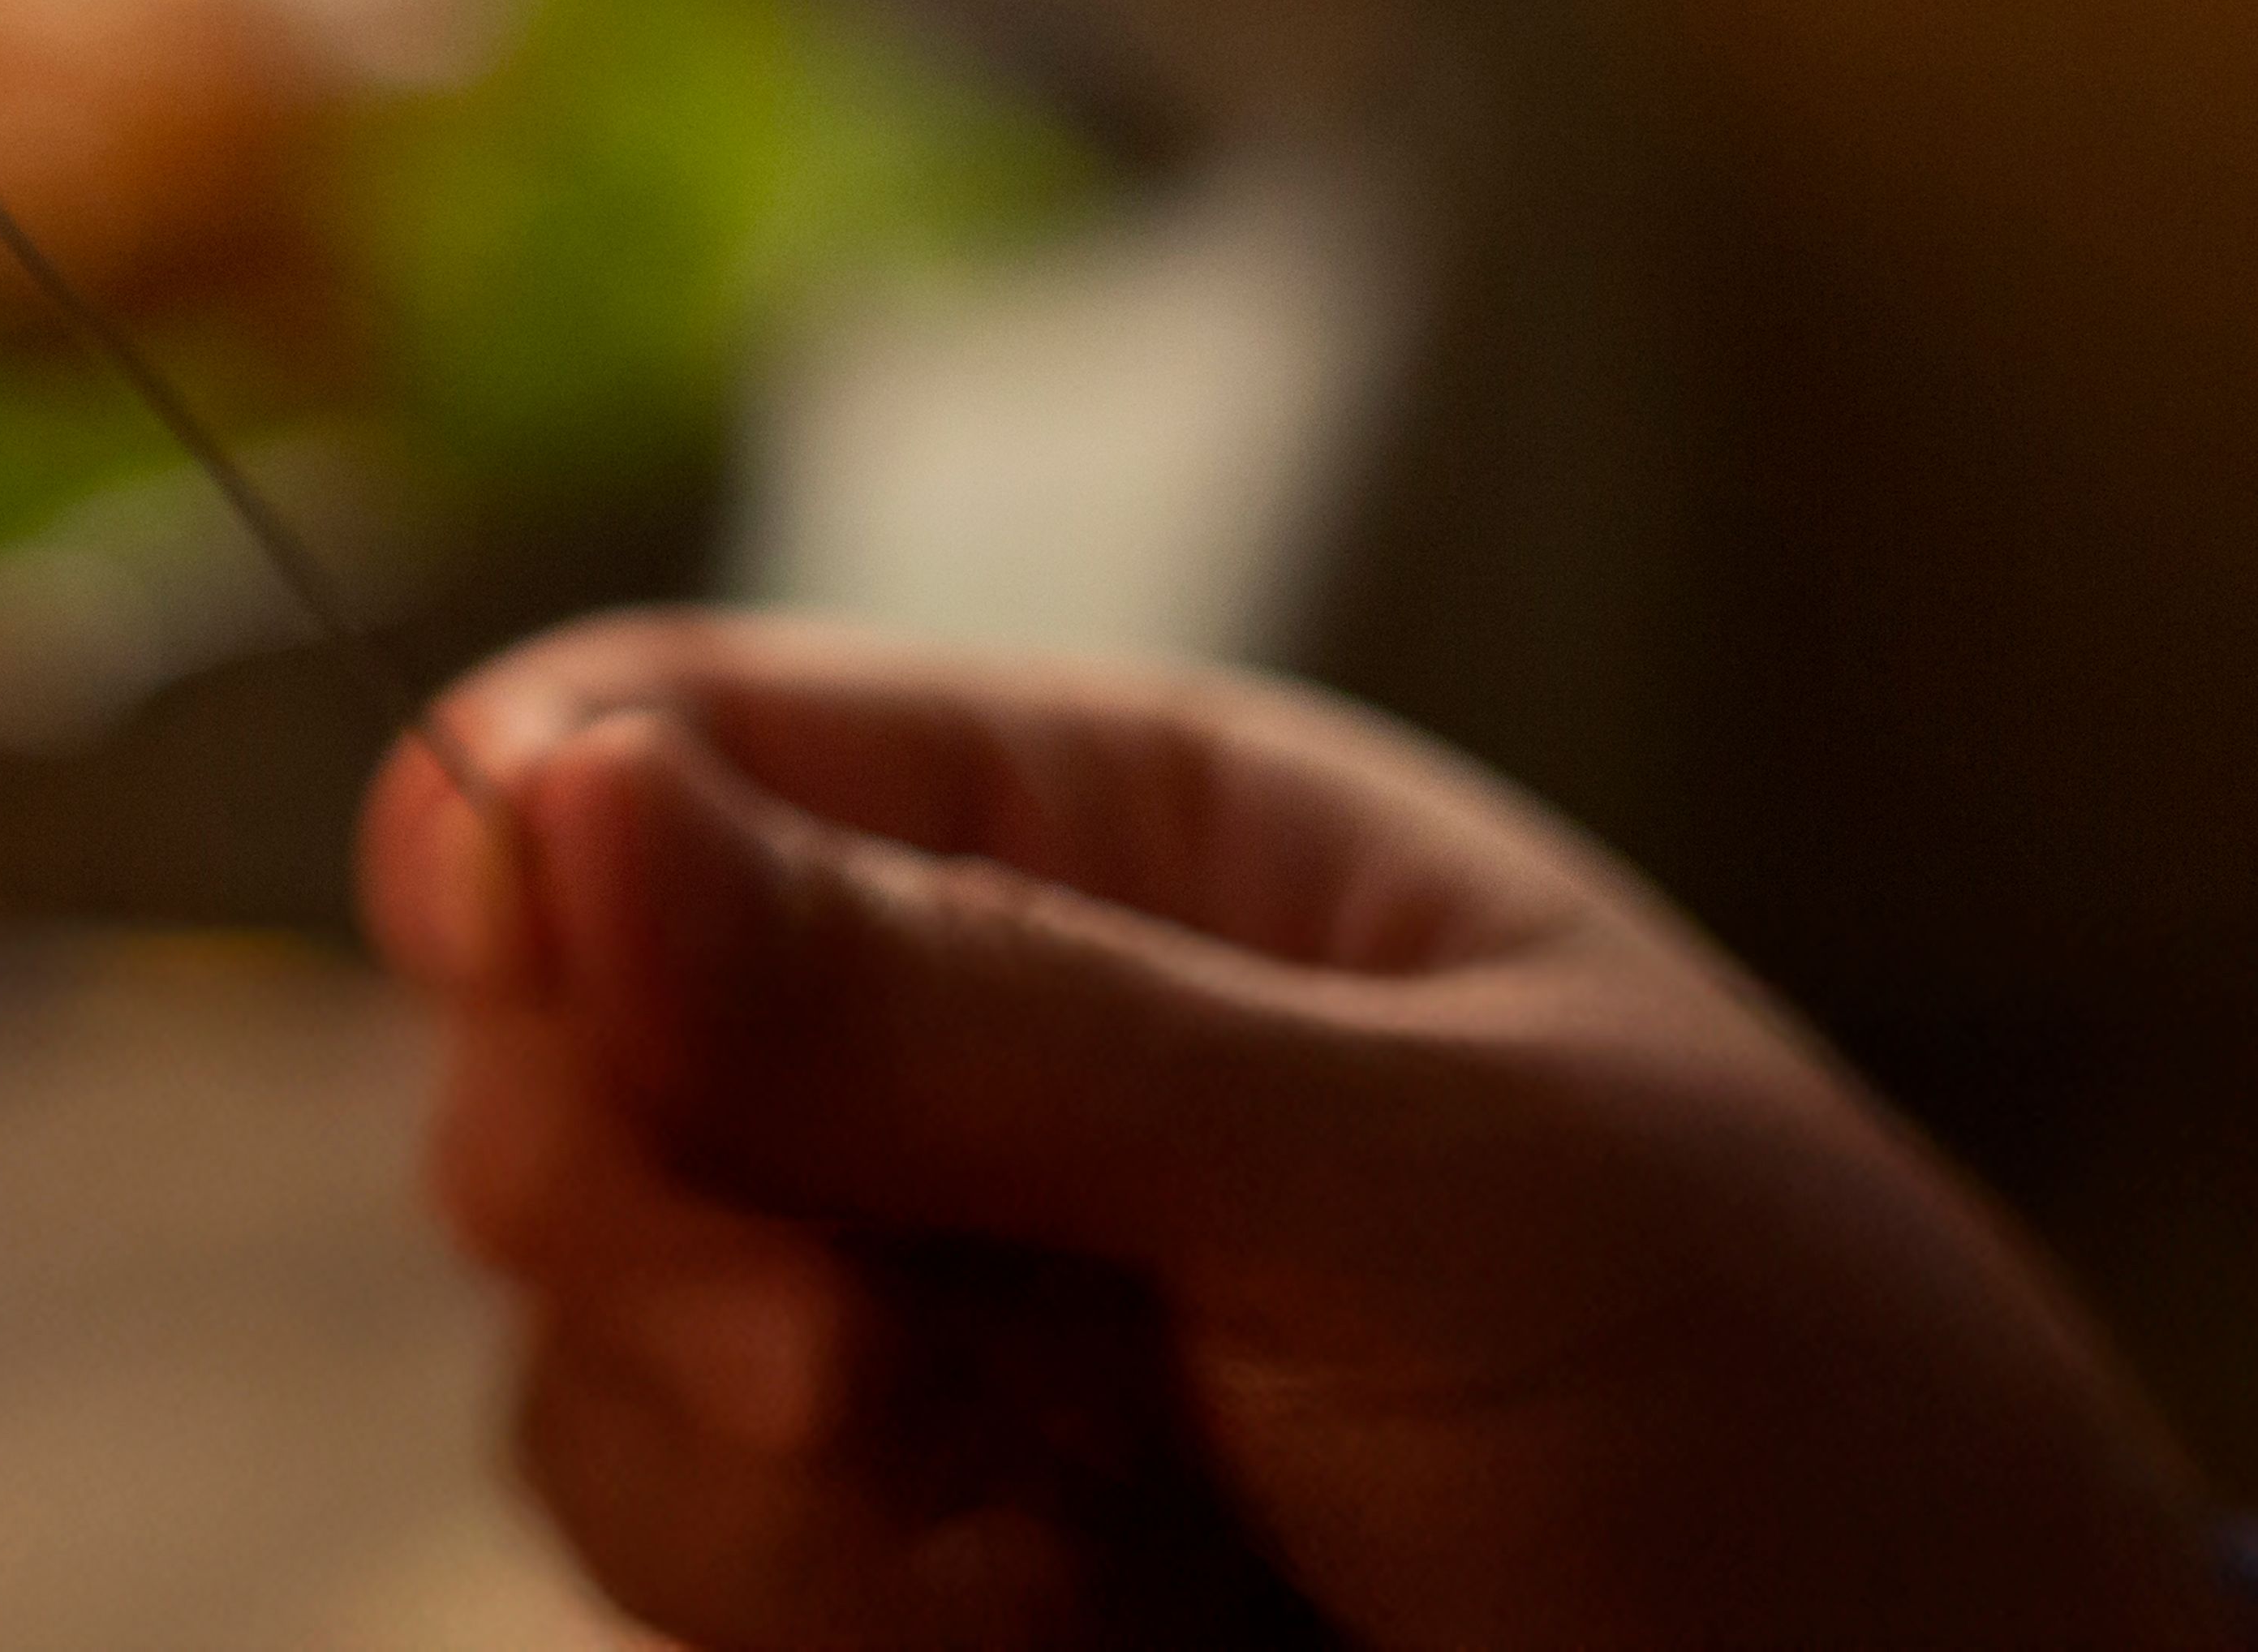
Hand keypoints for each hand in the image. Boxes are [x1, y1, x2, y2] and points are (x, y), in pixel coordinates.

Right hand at [361, 614, 2228, 1651]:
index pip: (679, 738)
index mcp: (1115, 845)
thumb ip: (982, 1011)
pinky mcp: (913, 1575)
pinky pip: (670, 1545)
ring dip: (758, 1462)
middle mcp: (976, 1062)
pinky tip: (1064, 1631)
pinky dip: (818, 1608)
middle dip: (653, 1210)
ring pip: (584, 1331)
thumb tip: (566, 800)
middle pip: (561, 1046)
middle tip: (862, 1372)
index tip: (502, 949)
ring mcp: (934, 1331)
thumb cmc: (1798, 1462)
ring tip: (1051, 1552)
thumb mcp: (1427, 1186)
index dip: (529, 822)